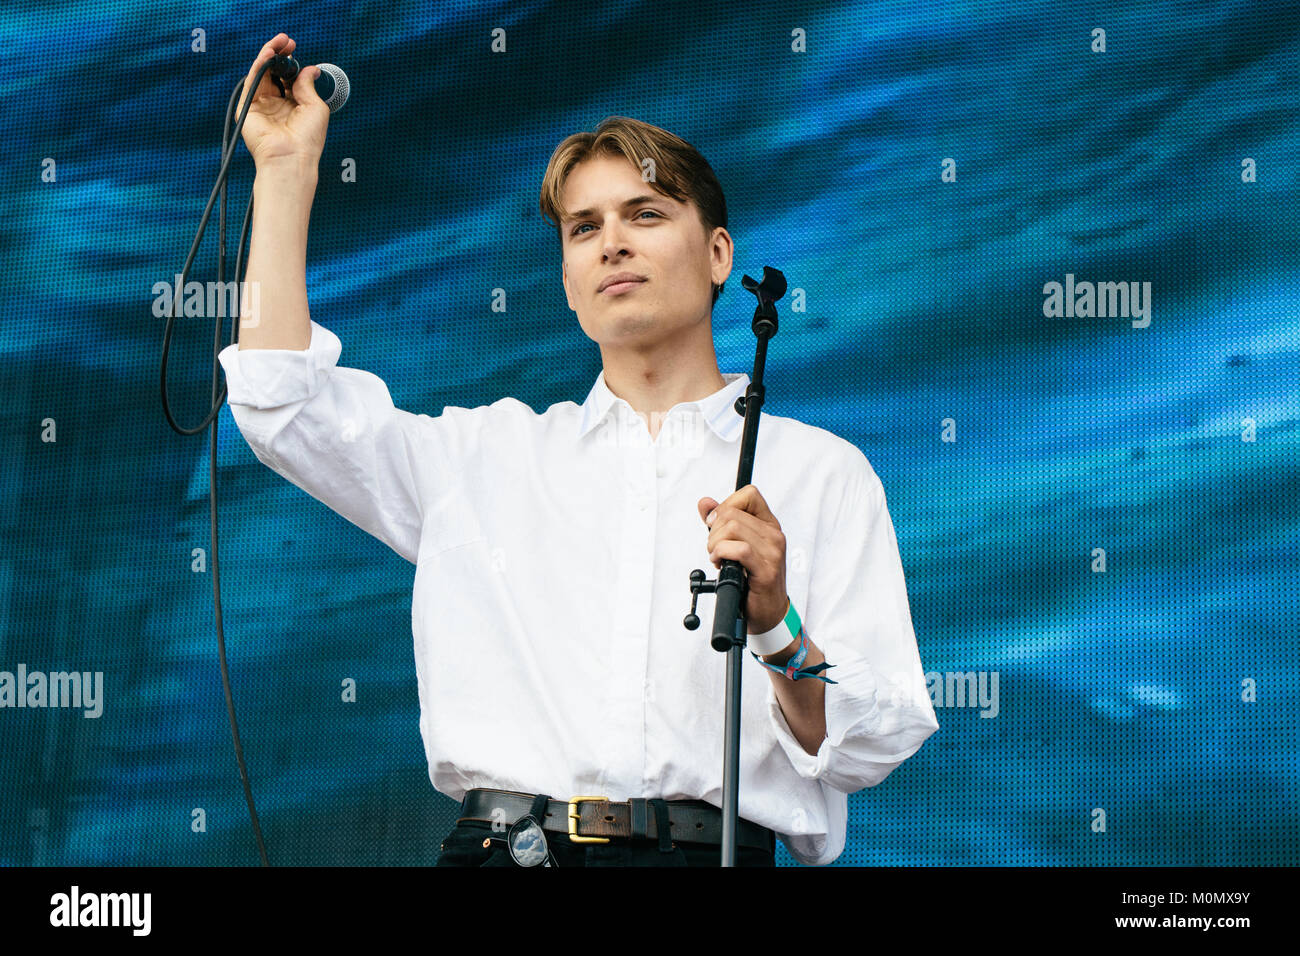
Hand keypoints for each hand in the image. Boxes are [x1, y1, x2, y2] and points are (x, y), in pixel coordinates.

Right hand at [238, 33, 329, 169]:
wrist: (292, 157)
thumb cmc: (307, 140)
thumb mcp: (316, 107)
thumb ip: (308, 85)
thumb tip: (310, 69)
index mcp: (292, 106)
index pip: (287, 78)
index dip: (290, 62)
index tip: (294, 48)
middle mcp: (275, 104)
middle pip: (273, 72)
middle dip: (279, 54)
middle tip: (286, 41)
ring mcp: (261, 105)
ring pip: (261, 74)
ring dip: (269, 55)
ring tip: (278, 43)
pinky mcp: (247, 107)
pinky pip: (252, 81)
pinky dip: (259, 66)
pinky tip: (268, 55)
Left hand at [697, 485, 788, 634]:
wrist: (767, 612)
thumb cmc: (751, 579)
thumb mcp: (735, 545)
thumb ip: (719, 522)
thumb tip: (704, 502)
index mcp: (769, 524)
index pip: (749, 494)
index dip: (726, 505)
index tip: (715, 524)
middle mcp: (774, 535)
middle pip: (732, 512)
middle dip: (713, 530)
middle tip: (715, 549)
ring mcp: (773, 551)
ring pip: (732, 528)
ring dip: (715, 544)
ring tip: (717, 558)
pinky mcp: (767, 570)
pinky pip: (738, 550)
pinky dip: (721, 554)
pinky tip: (720, 564)